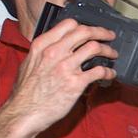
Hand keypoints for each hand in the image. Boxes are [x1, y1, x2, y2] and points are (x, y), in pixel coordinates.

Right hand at [1, 18, 116, 137]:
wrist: (24, 113)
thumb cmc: (25, 92)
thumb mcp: (29, 63)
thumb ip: (44, 52)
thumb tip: (58, 47)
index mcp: (42, 45)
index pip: (68, 25)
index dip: (84, 26)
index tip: (92, 30)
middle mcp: (54, 52)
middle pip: (85, 32)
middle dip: (101, 32)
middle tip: (109, 36)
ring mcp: (66, 67)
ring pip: (95, 48)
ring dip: (108, 50)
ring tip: (113, 54)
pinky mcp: (76, 83)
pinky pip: (99, 71)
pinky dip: (108, 71)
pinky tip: (110, 74)